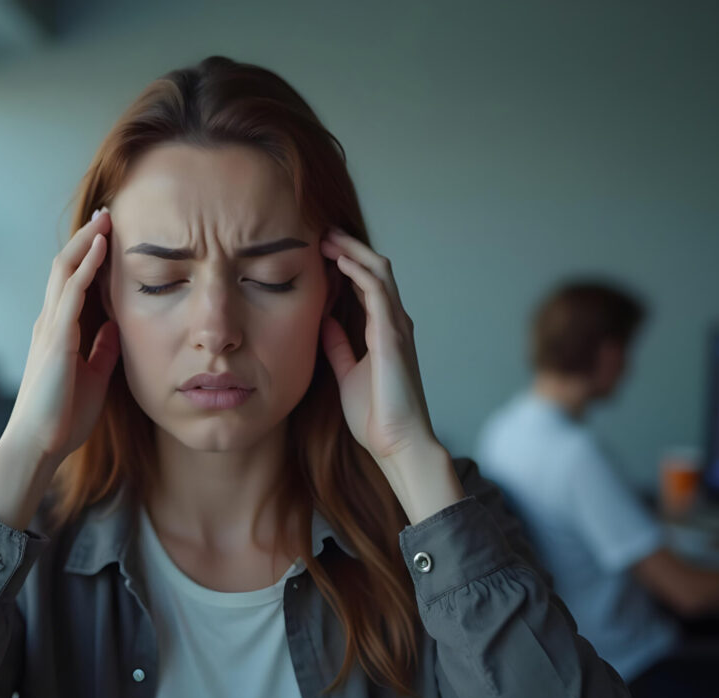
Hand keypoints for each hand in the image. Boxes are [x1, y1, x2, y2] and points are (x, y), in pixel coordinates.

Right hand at [0, 207, 119, 463]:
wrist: (38, 446)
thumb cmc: (61, 418)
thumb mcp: (93, 377)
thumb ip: (102, 350)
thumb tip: (116, 326)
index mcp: (57, 332)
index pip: (71, 283)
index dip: (87, 256)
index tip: (106, 235)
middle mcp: (49, 323)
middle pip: (64, 266)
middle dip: (85, 238)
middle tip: (106, 213)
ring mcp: (50, 329)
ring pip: (64, 271)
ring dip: (85, 242)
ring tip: (104, 218)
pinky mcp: (56, 340)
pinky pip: (71, 293)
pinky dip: (86, 267)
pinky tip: (100, 248)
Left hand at [319, 227, 437, 461]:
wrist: (397, 444)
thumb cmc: (377, 416)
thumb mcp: (347, 374)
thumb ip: (339, 347)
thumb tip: (324, 322)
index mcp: (384, 331)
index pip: (368, 285)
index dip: (347, 263)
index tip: (321, 249)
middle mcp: (394, 323)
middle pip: (376, 270)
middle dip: (350, 248)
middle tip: (323, 233)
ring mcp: (397, 327)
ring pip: (380, 273)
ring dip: (353, 252)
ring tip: (328, 238)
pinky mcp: (393, 337)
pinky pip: (378, 293)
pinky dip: (360, 273)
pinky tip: (341, 261)